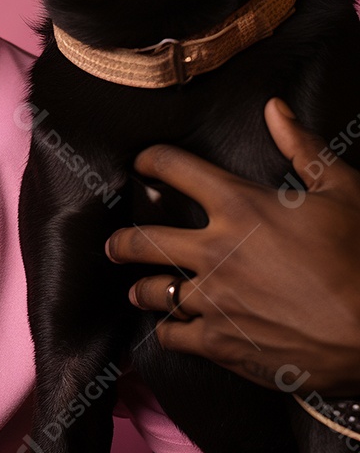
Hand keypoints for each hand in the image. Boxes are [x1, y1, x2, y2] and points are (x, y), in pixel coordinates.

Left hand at [105, 98, 359, 395]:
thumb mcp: (342, 192)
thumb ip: (302, 148)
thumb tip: (274, 109)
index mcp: (239, 206)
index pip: (173, 168)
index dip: (151, 160)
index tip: (141, 163)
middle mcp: (214, 251)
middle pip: (142, 240)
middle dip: (122, 241)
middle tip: (115, 244)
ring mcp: (213, 300)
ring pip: (152, 292)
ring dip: (142, 290)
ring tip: (137, 290)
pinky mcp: (221, 343)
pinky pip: (173, 337)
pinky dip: (168, 332)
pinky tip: (170, 330)